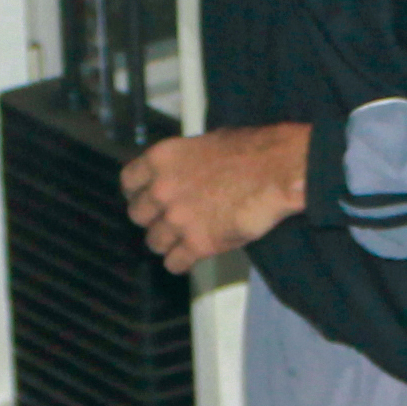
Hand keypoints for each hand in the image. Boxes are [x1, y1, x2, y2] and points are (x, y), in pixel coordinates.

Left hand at [121, 123, 309, 272]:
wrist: (278, 172)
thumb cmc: (254, 152)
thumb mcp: (209, 142)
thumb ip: (186, 161)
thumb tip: (186, 170)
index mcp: (163, 159)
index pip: (128, 181)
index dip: (137, 192)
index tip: (143, 197)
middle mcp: (162, 190)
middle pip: (137, 215)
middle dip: (152, 218)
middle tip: (167, 219)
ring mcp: (177, 219)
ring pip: (153, 242)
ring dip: (167, 241)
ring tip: (181, 240)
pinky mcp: (197, 244)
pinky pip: (174, 263)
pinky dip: (181, 262)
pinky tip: (190, 257)